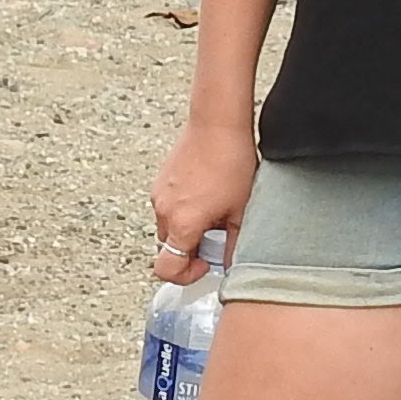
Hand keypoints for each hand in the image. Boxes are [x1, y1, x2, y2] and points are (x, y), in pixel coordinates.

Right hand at [147, 119, 256, 280]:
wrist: (216, 124)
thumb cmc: (231, 161)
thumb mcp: (241, 210)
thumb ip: (234, 244)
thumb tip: (231, 264)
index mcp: (182, 223)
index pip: (167, 269)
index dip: (186, 275)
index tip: (205, 265)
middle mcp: (164, 211)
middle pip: (167, 249)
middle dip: (189, 251)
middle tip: (215, 239)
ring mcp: (159, 195)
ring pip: (167, 229)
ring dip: (186, 231)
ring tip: (213, 214)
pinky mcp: (160, 182)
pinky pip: (167, 209)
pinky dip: (182, 212)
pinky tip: (205, 197)